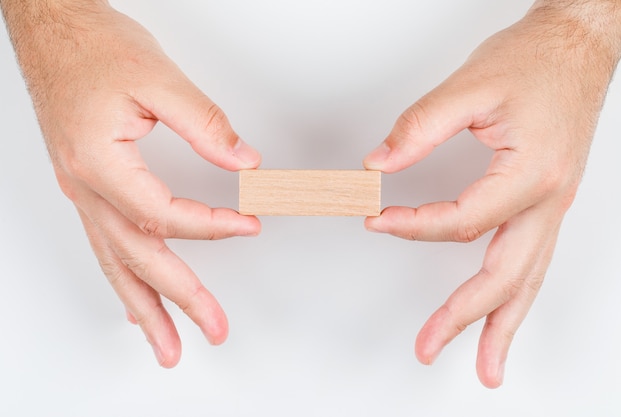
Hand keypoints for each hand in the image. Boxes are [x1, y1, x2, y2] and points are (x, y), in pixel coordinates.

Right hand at [2, 1, 261, 365]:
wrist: (52, 28)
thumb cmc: (93, 47)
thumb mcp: (157, 78)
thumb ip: (205, 124)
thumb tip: (244, 161)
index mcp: (100, 164)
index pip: (164, 216)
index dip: (212, 226)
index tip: (248, 225)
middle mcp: (85, 187)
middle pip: (138, 259)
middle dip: (179, 299)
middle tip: (213, 330)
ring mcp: (81, 191)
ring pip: (114, 264)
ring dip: (145, 308)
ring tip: (167, 345)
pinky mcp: (86, 185)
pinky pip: (104, 246)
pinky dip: (123, 280)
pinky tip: (135, 303)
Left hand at [363, 1, 620, 387]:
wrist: (577, 47)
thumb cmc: (536, 61)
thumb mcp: (471, 85)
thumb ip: (420, 127)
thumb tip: (379, 164)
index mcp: (531, 173)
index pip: (462, 221)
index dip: (412, 226)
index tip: (376, 219)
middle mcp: (548, 200)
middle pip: (504, 277)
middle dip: (464, 318)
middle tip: (428, 347)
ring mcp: (552, 207)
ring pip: (528, 281)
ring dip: (503, 326)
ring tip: (486, 366)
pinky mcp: (547, 204)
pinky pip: (532, 262)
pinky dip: (516, 296)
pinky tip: (504, 312)